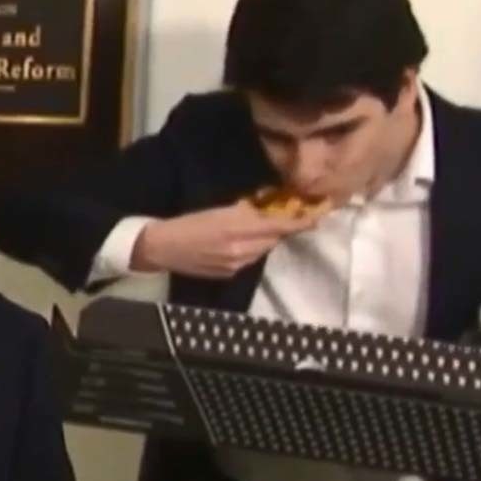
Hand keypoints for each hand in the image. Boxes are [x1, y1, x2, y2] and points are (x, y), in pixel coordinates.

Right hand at [130, 200, 322, 277]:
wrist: (161, 247)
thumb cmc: (187, 222)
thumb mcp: (217, 209)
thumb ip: (245, 209)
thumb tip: (266, 206)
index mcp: (238, 227)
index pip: (279, 225)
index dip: (301, 221)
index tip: (319, 214)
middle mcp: (242, 249)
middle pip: (274, 238)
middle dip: (281, 228)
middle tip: (284, 215)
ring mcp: (237, 264)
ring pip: (263, 249)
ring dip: (265, 238)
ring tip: (256, 228)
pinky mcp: (230, 274)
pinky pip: (251, 259)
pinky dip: (252, 249)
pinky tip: (239, 243)